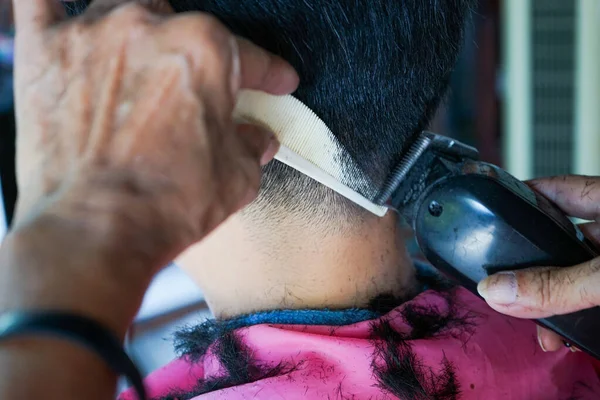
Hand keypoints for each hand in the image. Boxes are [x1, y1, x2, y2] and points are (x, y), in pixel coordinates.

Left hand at [4, 0, 297, 331]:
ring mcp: (91, 34)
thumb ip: (252, 145)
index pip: (249, 56)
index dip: (269, 73)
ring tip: (141, 65)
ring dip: (139, 34)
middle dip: (197, 56)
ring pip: (123, 8)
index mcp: (205, 52)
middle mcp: (149, 28)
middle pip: (183, 24)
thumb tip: (256, 137)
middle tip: (197, 91)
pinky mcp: (43, 53)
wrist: (94, 232)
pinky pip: (40, 4)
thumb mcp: (238, 178)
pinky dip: (55, 9)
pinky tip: (72, 26)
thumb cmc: (166, 205)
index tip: (276, 81)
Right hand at [477, 175, 599, 351]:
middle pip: (561, 241)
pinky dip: (579, 314)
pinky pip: (592, 297)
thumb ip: (558, 283)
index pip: (557, 190)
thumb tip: (499, 289)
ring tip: (542, 330)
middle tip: (509, 288)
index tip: (492, 204)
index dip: (523, 195)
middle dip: (534, 266)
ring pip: (577, 275)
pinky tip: (570, 335)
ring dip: (556, 300)